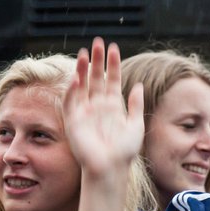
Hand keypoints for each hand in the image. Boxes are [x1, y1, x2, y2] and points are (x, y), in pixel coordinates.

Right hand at [62, 37, 144, 179]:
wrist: (110, 168)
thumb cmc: (124, 151)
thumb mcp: (136, 125)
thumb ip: (136, 105)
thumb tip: (138, 85)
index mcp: (113, 106)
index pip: (112, 79)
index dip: (112, 64)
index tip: (114, 47)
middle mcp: (98, 106)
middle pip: (96, 78)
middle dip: (97, 60)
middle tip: (97, 42)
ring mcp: (85, 112)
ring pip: (82, 85)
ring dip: (83, 70)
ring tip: (85, 53)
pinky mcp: (73, 121)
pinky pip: (71, 101)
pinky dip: (72, 90)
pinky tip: (77, 77)